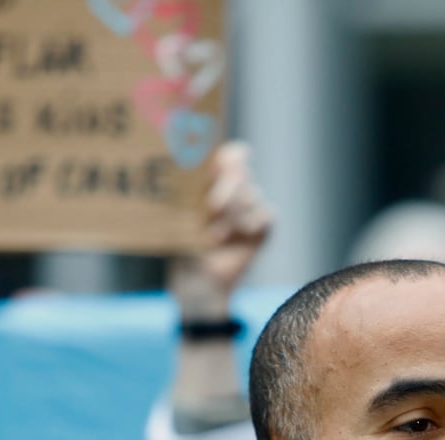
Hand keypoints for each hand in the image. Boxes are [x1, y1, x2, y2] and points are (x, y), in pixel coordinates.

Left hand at [168, 141, 271, 319]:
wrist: (197, 280)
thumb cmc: (182, 243)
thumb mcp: (180, 212)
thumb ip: (189, 188)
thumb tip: (191, 165)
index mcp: (214, 179)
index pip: (231, 154)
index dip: (229, 156)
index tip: (219, 166)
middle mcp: (235, 188)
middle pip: (240, 171)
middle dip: (226, 190)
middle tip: (211, 209)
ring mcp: (251, 206)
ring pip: (251, 194)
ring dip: (231, 216)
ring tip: (214, 237)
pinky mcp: (263, 225)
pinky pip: (265, 214)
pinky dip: (248, 227)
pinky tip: (233, 241)